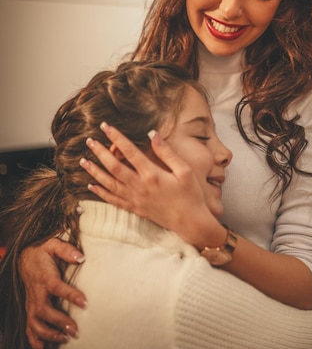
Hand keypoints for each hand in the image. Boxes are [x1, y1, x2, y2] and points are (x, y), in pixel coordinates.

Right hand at [19, 238, 86, 348]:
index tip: (85, 302)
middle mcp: (36, 292)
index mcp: (45, 277)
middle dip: (59, 322)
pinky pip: (28, 327)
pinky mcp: (30, 308)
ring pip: (35, 323)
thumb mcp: (53, 244)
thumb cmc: (42, 251)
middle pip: (44, 311)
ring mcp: (31, 303)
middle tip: (75, 331)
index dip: (71, 295)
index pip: (57, 287)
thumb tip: (81, 257)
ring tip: (65, 339)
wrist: (25, 257)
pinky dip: (34, 340)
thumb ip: (67, 250)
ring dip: (49, 334)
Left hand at [80, 124, 214, 245]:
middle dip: (100, 152)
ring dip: (95, 172)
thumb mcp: (184, 170)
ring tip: (84, 161)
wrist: (190, 222)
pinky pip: (113, 200)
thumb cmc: (191, 195)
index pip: (129, 151)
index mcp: (152, 174)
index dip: (116, 137)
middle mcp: (140, 186)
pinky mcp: (135, 208)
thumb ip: (167, 152)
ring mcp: (135, 199)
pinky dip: (101, 193)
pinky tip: (91, 186)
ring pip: (109, 183)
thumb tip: (152, 134)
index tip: (105, 126)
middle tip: (89, 141)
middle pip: (114, 167)